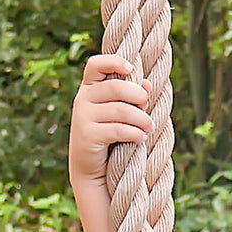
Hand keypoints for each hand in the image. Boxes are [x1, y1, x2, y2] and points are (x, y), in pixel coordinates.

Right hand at [69, 54, 153, 183]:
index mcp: (89, 89)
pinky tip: (141, 138)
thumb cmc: (111, 138)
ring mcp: (82, 117)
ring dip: (141, 119)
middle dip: (138, 96)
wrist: (93, 170)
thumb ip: (133, 99)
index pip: (95, 65)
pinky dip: (134, 133)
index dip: (113, 61)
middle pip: (115, 87)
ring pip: (120, 110)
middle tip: (147, 107)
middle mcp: (82, 99)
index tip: (131, 68)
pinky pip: (117, 129)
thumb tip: (147, 84)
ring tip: (150, 127)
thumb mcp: (122, 115)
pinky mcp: (87, 135)